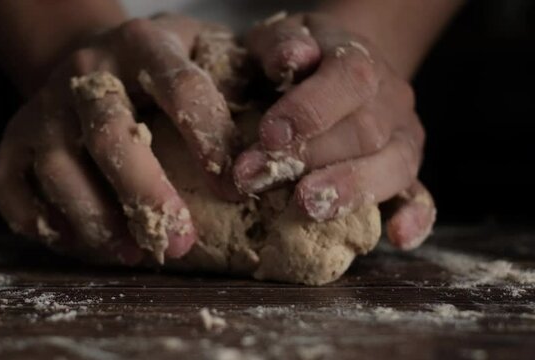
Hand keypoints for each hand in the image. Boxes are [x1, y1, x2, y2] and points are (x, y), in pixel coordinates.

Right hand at [0, 15, 242, 264]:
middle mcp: (87, 74)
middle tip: (181, 244)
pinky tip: (86, 245)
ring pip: (59, 170)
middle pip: (110, 135)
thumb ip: (241, 78)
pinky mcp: (10, 142)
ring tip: (135, 252)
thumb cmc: (161, 68)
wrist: (86, 58)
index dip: (208, 139)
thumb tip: (277, 139)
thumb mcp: (205, 51)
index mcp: (143, 45)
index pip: (179, 86)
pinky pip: (12, 191)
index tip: (234, 189)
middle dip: (146, 194)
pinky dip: (46, 226)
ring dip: (98, 221)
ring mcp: (42, 109)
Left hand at [233, 12, 435, 249]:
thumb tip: (291, 59)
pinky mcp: (406, 170)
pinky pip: (421, 194)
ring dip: (350, 189)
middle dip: (309, 160)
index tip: (269, 136)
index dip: (310, 110)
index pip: (347, 81)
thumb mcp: (281, 38)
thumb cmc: (299, 59)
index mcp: (358, 60)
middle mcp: (390, 99)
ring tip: (309, 208)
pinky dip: (414, 216)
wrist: (336, 68)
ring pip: (394, 165)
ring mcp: (404, 137)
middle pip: (364, 132)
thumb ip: (281, 44)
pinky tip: (398, 237)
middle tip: (256, 180)